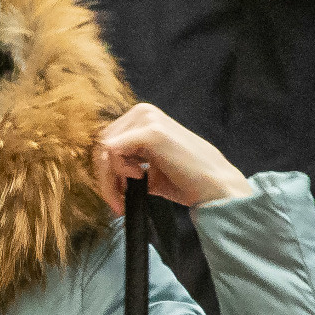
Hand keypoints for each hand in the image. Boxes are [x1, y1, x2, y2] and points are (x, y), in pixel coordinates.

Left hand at [95, 104, 253, 210]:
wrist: (213, 186)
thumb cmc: (184, 180)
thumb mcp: (147, 169)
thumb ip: (125, 165)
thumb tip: (101, 173)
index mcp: (141, 118)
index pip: (106, 141)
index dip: (105, 172)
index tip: (115, 198)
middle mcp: (142, 112)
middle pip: (101, 144)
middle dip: (105, 177)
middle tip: (117, 202)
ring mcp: (147, 118)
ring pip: (104, 149)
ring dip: (109, 179)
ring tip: (126, 196)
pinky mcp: (151, 131)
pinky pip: (113, 151)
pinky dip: (117, 172)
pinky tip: (138, 178)